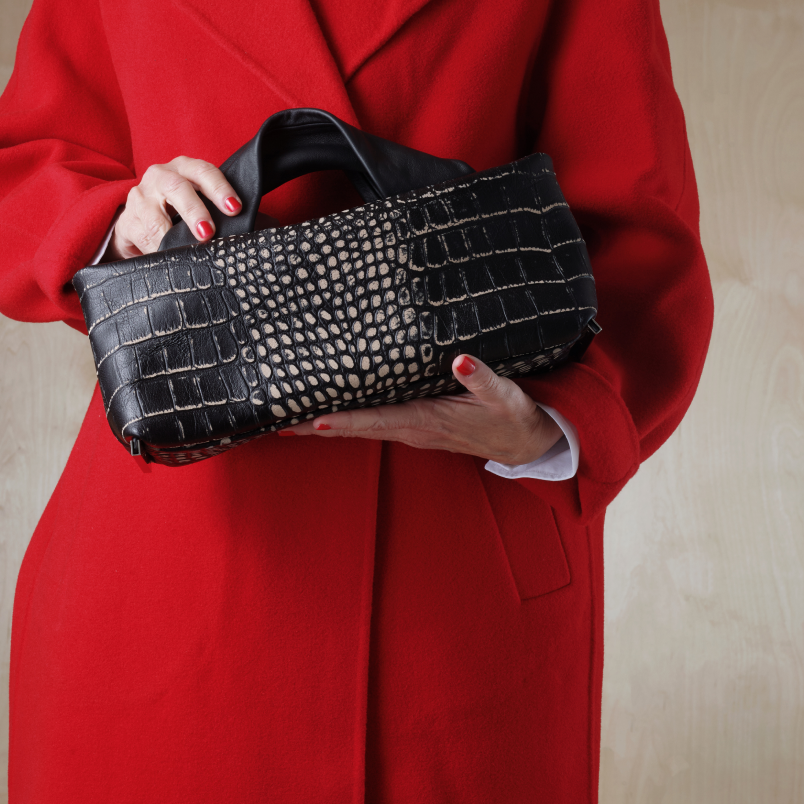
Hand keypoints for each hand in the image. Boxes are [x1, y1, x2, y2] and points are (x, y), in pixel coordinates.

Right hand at [111, 158, 241, 258]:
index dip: (220, 188)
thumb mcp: (199, 204)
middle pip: (177, 188)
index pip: (204, 171)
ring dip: (172, 237)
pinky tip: (166, 257)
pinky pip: (142, 237)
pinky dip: (156, 249)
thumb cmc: (178, 213)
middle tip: (208, 233)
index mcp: (183, 168)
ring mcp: (140, 197)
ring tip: (187, 251)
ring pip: (156, 216)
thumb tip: (262, 228)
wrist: (138, 224)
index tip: (235, 209)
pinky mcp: (126, 220)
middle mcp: (160, 176)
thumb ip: (223, 211)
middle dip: (195, 211)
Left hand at [281, 354, 562, 465]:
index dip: (343, 421)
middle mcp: (412, 429)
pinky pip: (372, 423)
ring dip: (325, 424)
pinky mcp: (414, 426)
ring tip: (288, 418)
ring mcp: (410, 430)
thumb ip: (480, 377)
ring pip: (360, 428)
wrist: (525, 443)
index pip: (376, 421)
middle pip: (355, 429)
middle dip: (316, 426)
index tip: (311, 420)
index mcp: (426, 421)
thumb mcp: (503, 394)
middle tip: (277, 422)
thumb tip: (459, 360)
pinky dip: (346, 419)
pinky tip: (327, 412)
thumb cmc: (513, 416)